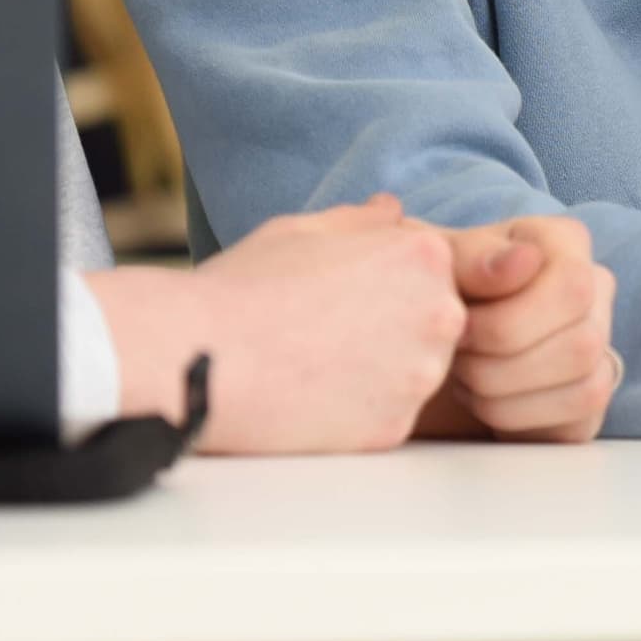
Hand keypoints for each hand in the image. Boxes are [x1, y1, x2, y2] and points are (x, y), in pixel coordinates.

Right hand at [90, 194, 464, 454]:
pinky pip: (389, 415)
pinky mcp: (394, 429)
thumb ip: (360, 221)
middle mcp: (440, 314)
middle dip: (397, 326)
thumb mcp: (302, 231)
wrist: (199, 360)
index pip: (441, 269)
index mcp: (425, 256)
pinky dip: (360, 410)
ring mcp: (420, 376)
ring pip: (417, 372)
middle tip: (330, 329)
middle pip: (438, 322)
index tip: (351, 292)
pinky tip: (314, 396)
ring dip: (383, 369)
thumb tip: (391, 211)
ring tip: (318, 362)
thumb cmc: (244, 288)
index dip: (394, 281)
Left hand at [418, 215, 623, 442]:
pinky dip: (516, 421)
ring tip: (463, 376)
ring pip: (586, 390)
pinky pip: (576, 425)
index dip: (505, 320)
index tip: (455, 326)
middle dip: (499, 364)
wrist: (419, 334)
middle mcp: (594, 290)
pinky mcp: (586, 400)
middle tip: (454, 356)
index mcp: (563, 243)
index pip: (572, 287)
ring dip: (504, 394)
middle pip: (582, 344)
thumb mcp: (436, 263)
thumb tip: (524, 260)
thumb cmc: (430, 288)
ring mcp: (598, 346)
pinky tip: (482, 400)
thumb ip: (474, 256)